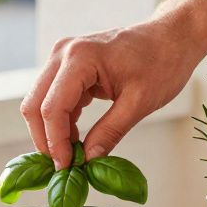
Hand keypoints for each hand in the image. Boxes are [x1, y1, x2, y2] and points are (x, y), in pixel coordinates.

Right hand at [21, 18, 202, 168]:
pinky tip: (76, 138)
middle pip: (35, 104)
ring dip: (52, 131)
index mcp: (80, 58)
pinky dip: (61, 121)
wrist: (171, 38)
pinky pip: (54, 97)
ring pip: (40, 102)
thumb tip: (89, 160)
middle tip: (64, 165)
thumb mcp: (139, 103)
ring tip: (73, 155)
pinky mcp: (69, 66)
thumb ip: (110, 132)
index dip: (55, 142)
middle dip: (45, 138)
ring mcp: (63, 57)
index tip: (66, 167)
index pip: (52, 107)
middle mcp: (64, 53)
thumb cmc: (162, 62)